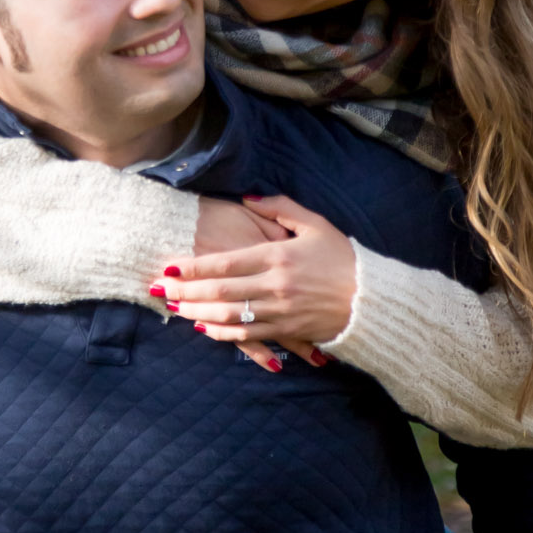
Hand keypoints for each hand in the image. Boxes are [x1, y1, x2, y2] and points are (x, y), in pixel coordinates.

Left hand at [157, 194, 356, 370]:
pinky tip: (205, 329)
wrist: (373, 300)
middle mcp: (275, 285)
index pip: (226, 262)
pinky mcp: (287, 330)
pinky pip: (248, 334)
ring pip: (229, 315)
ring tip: (175, 309)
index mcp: (279, 256)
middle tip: (160, 291)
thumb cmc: (345, 258)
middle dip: (186, 292)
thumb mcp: (316, 224)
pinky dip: (224, 333)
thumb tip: (248, 197)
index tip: (171, 267)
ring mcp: (280, 311)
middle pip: (220, 291)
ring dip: (198, 313)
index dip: (195, 267)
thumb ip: (280, 208)